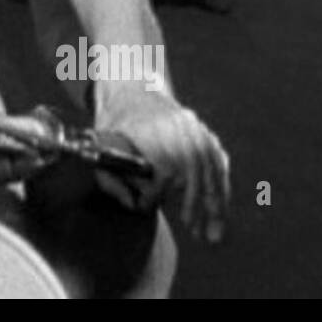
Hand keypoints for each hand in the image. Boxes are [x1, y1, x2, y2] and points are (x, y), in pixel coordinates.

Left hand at [94, 82, 229, 242]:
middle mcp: (178, 127)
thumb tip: (133, 207)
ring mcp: (194, 126)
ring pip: (213, 168)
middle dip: (200, 207)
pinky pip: (218, 159)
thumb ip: (110, 179)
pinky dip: (220, 184)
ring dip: (216, 202)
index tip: (147, 206)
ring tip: (214, 230)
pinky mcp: (202, 130)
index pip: (164, 169)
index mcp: (152, 129)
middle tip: (201, 234)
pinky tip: (219, 206)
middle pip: (196, 172)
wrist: (132, 87)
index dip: (157, 193)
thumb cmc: (114, 123)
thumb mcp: (100, 147)